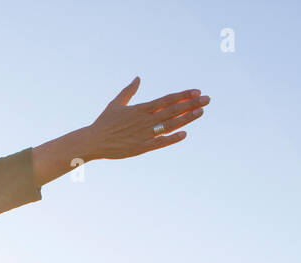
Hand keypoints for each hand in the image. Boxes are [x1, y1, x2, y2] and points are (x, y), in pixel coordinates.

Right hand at [84, 78, 208, 159]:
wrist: (93, 141)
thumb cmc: (104, 122)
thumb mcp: (116, 103)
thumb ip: (129, 91)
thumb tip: (138, 78)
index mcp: (141, 109)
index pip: (167, 100)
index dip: (183, 95)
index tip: (197, 92)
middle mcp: (145, 120)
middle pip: (173, 110)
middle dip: (191, 104)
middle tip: (208, 99)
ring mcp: (144, 134)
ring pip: (170, 125)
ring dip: (187, 118)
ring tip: (201, 112)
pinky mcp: (141, 147)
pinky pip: (160, 142)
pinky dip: (172, 138)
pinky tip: (184, 134)